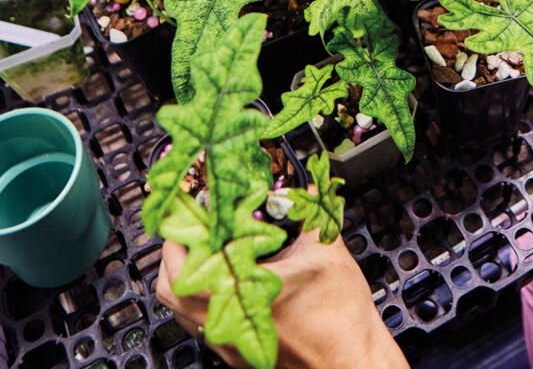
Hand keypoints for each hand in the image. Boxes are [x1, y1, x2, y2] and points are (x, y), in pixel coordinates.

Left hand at [156, 227, 409, 368]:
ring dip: (184, 276)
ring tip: (203, 250)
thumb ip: (307, 214)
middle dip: (174, 251)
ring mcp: (231, 342)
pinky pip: (200, 325)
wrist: (353, 364)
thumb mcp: (326, 251)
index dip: (183, 228)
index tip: (188, 208)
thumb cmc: (341, 319)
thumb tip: (299, 191)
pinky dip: (200, 298)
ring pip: (181, 310)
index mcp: (245, 291)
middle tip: (189, 227)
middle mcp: (229, 322)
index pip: (191, 259)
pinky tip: (225, 280)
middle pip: (170, 287)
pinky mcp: (239, 354)